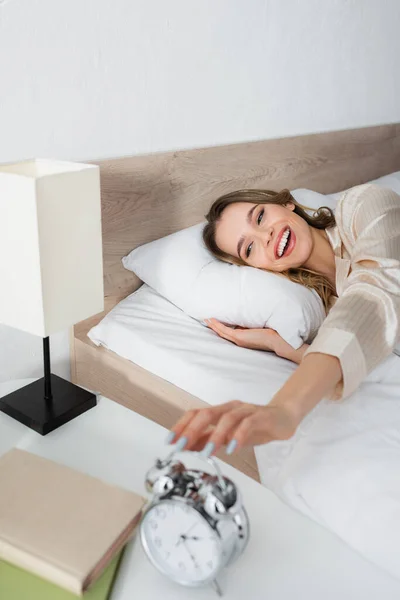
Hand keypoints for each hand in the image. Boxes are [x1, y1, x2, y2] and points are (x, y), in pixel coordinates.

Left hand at [167, 354, 342, 454]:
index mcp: (220, 412)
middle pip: (207, 413)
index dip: (181, 426)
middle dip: (192, 430)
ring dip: (215, 436)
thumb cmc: (255, 427)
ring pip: (227, 418)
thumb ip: (209, 440)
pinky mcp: (261, 416)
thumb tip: (188, 447)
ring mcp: (246, 411)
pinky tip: (233, 448)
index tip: (169, 441)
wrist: (284, 417)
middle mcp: (230, 408)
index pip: (196, 414)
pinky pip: (248, 423)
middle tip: (181, 446)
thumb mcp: (228, 437)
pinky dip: (239, 435)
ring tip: (207, 452)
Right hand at [205, 319, 307, 363]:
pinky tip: (211, 320)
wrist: (277, 340)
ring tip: (206, 319)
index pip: (230, 334)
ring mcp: (238, 340)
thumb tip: (249, 317)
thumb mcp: (260, 328)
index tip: (215, 322)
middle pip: (223, 334)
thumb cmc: (271, 333)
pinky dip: (216, 325)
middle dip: (214, 327)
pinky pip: (224, 330)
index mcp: (244, 340)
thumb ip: (253, 325)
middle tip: (206, 320)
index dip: (222, 328)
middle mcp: (239, 341)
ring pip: (221, 332)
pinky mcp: (238, 337)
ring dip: (213, 325)